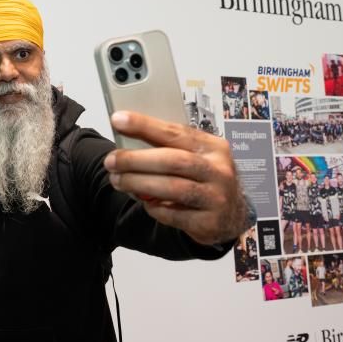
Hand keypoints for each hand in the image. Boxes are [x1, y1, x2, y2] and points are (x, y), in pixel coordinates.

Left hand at [103, 111, 247, 245]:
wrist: (231, 217)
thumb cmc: (204, 179)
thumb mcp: (195, 157)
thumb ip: (168, 148)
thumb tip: (128, 138)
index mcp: (213, 147)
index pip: (176, 132)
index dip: (145, 125)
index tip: (118, 119)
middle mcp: (218, 171)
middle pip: (173, 160)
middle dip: (136, 159)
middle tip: (111, 161)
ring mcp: (216, 198)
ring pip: (172, 188)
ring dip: (138, 183)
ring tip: (117, 181)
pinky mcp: (208, 223)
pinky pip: (172, 215)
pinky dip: (153, 208)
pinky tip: (144, 202)